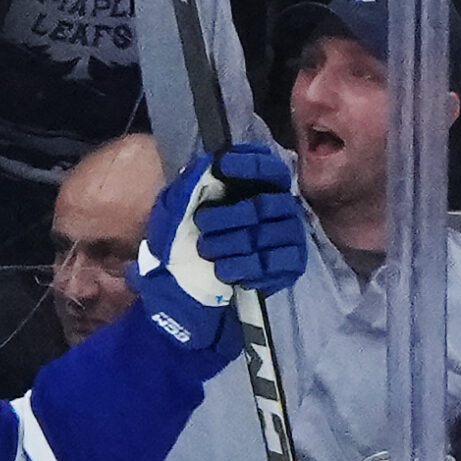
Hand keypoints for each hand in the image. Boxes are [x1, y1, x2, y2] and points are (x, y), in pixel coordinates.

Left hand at [132, 143, 304, 348]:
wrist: (181, 297)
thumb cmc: (178, 248)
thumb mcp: (172, 214)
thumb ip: (187, 186)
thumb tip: (206, 163)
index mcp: (250, 188)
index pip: (267, 166)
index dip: (250, 164)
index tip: (223, 167)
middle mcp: (274, 207)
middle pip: (267, 202)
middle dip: (233, 214)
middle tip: (202, 226)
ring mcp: (285, 237)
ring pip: (273, 232)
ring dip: (236, 243)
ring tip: (207, 253)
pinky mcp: (288, 266)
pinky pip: (280, 263)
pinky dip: (251, 268)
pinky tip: (226, 273)